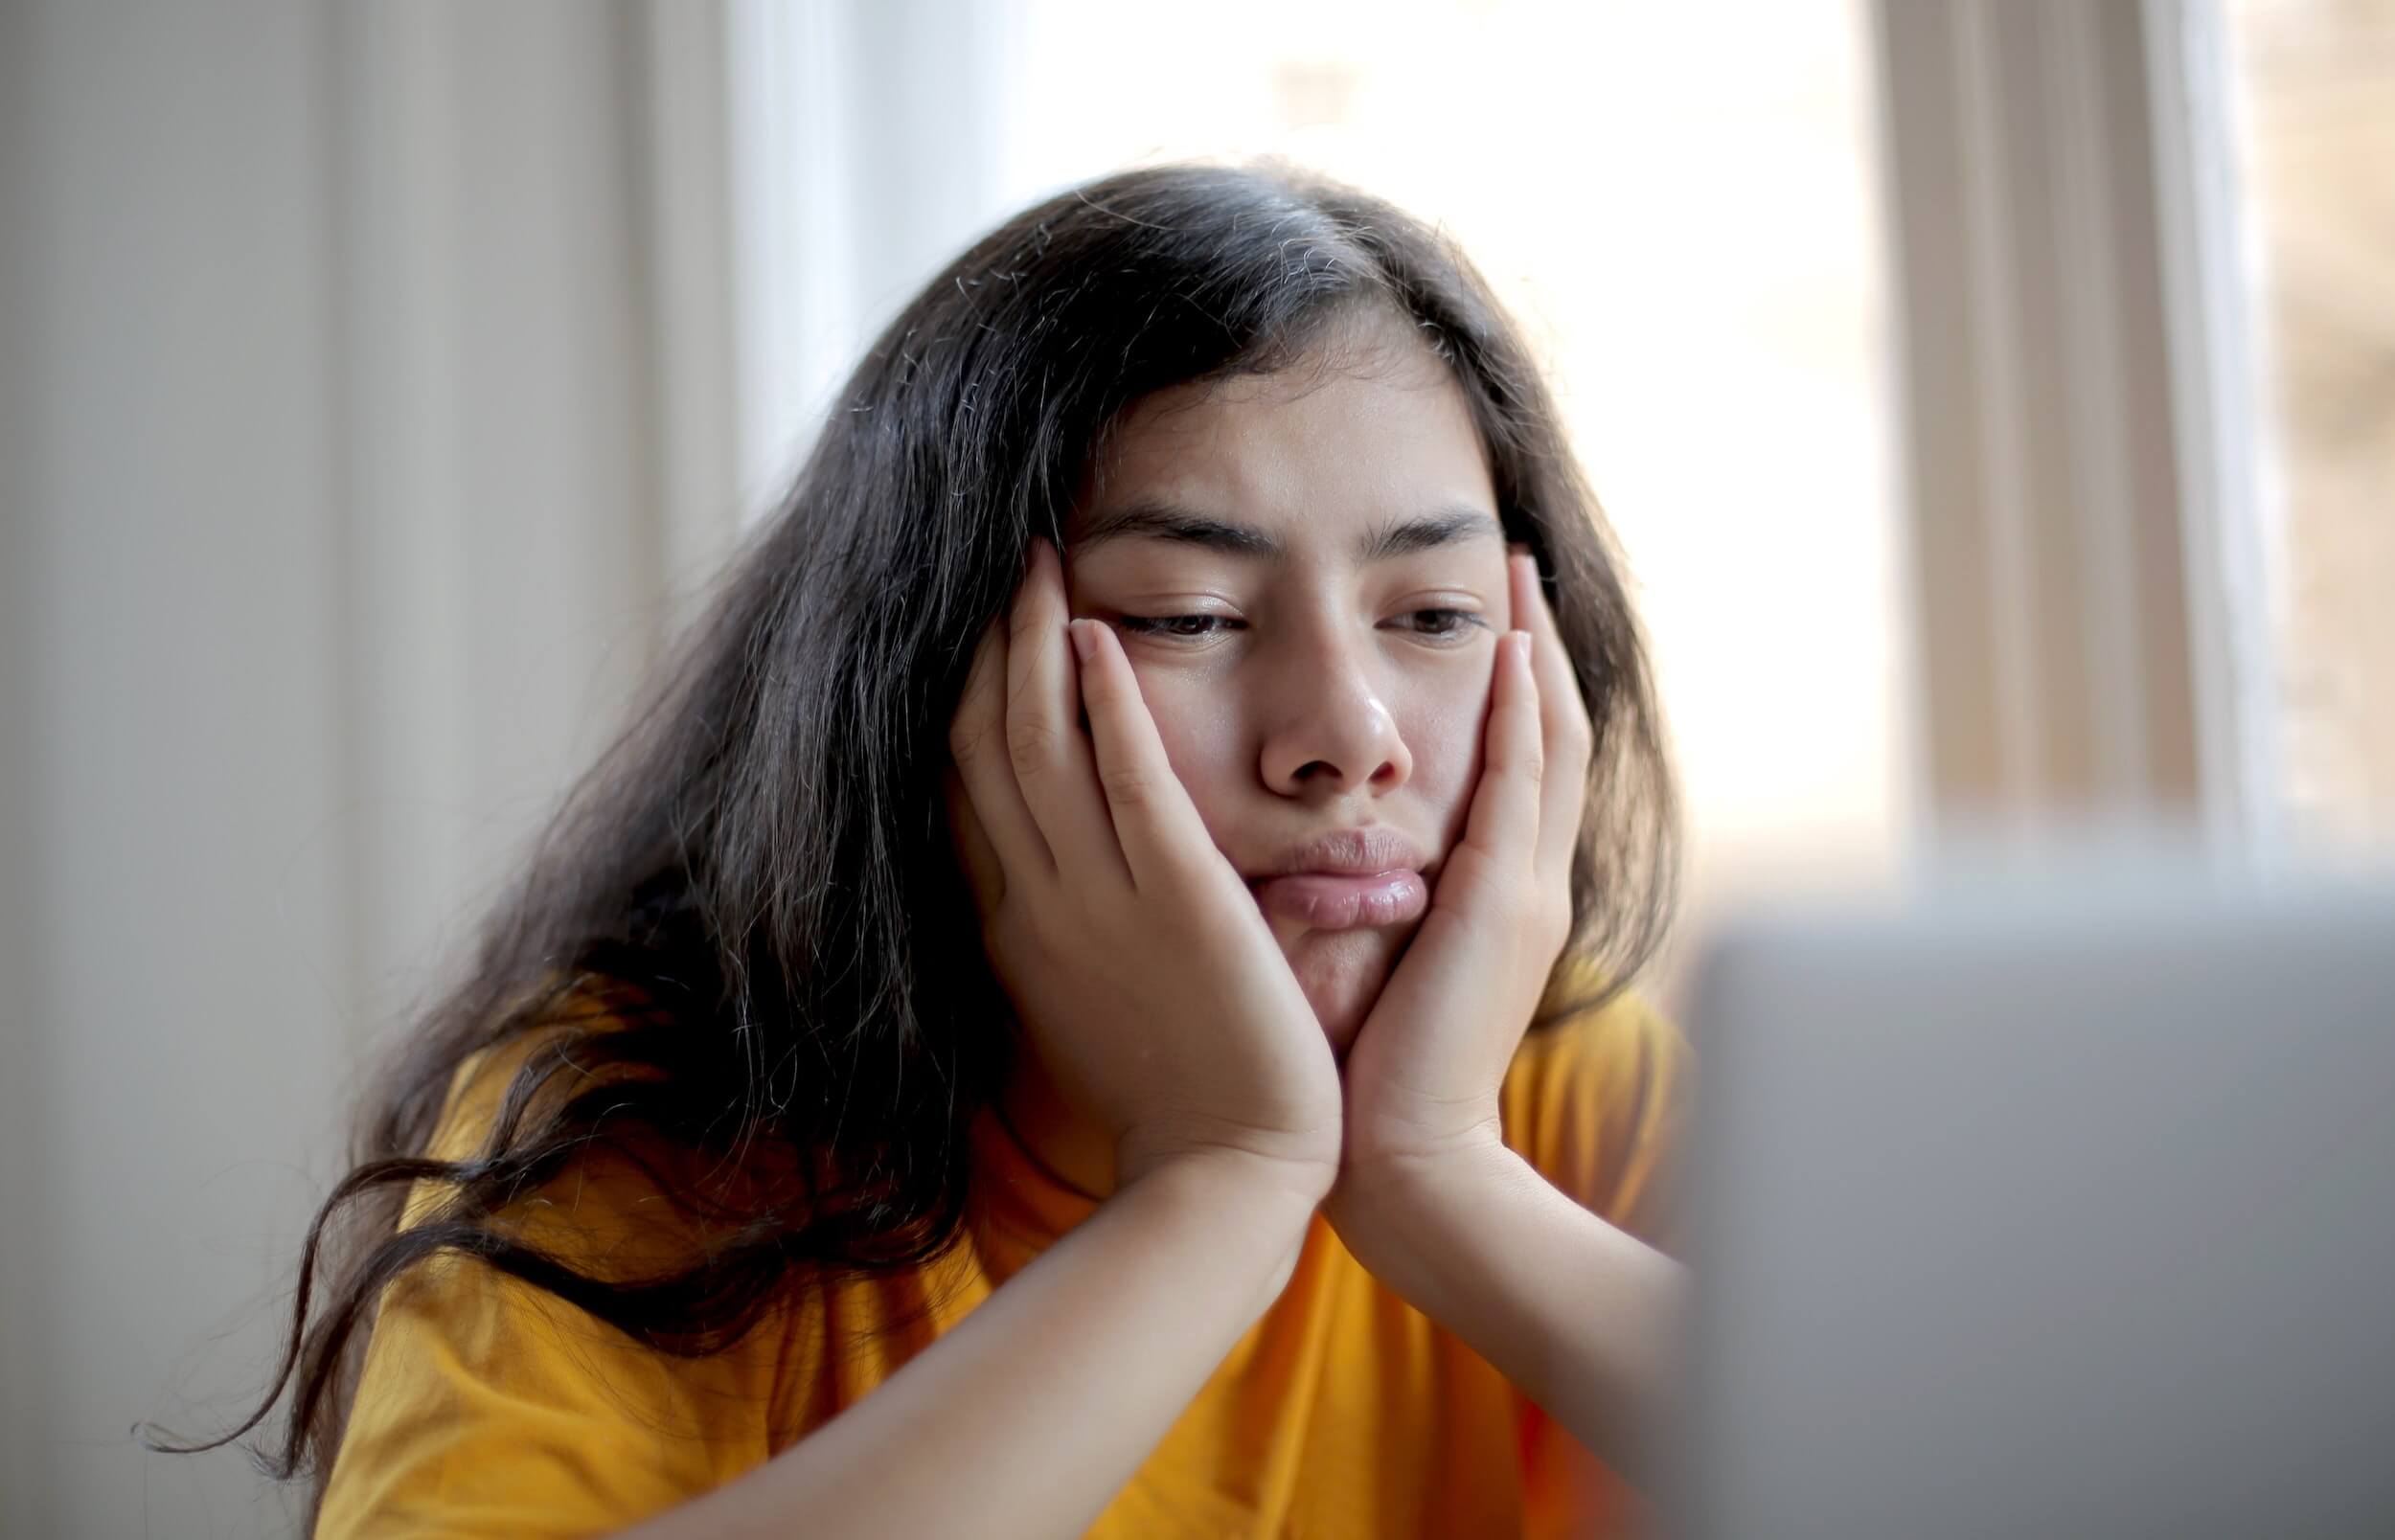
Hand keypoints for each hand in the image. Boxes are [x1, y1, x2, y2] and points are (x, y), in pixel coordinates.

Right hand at [945, 539, 1342, 1194]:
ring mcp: (1099, 900)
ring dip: (1033, 642)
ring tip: (1039, 559)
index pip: (964, 789)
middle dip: (986, 644)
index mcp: (1018, 929)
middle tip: (1002, 561)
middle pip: (983, 746)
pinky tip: (1096, 632)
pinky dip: (1104, 701)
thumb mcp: (1090, 1004)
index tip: (970, 630)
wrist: (1228, 1178)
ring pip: (1037, 744)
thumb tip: (1051, 879)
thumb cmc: (1178, 1099)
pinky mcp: (1178, 899)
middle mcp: (1040, 902)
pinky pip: (1126, 779)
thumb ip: (1066, 932)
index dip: (960, 698)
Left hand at [1330, 549, 1591, 1197]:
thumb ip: (1367, 900)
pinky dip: (1521, 708)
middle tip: (1516, 568)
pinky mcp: (1504, 903)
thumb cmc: (1369, 1077)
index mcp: (1496, 898)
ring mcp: (1527, 889)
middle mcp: (1526, 882)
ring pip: (1549, 740)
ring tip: (1518, 577)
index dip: (1510, 692)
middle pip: (1549, 734)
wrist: (1407, 1163)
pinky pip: (1524, 780)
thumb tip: (1313, 855)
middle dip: (1535, 647)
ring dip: (1536, 652)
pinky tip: (1509, 646)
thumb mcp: (1379, 966)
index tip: (1486, 623)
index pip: (1516, 768)